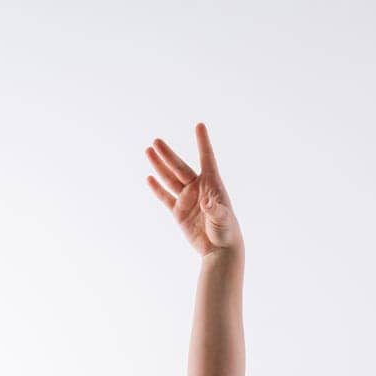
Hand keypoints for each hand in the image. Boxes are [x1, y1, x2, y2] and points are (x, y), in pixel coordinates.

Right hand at [145, 122, 243, 258]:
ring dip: (159, 166)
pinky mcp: (179, 212)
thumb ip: (215, 209)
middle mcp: (197, 188)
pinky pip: (165, 197)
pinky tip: (149, 177)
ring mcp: (187, 199)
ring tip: (148, 151)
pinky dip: (157, 188)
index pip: (207, 159)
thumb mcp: (222, 219)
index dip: (203, 142)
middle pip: (180, 167)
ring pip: (170, 179)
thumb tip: (206, 202)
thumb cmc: (226, 232)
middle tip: (156, 141)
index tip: (200, 125)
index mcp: (212, 185)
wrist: (219, 251)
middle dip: (168, 155)